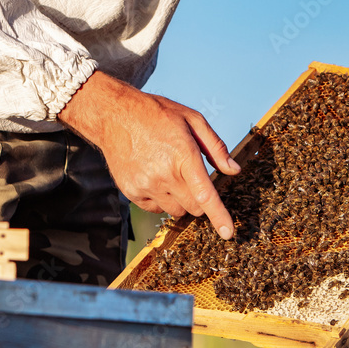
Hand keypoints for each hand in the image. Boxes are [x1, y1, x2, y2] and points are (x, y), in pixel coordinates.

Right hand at [58, 71, 240, 238]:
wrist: (114, 115)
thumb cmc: (157, 114)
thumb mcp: (193, 120)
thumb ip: (216, 147)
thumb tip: (234, 170)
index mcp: (183, 156)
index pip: (205, 195)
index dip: (219, 216)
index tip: (228, 233)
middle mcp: (164, 175)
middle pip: (194, 208)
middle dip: (200, 199)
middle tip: (192, 177)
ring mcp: (145, 185)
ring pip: (176, 210)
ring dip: (180, 199)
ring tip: (170, 172)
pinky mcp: (132, 192)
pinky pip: (157, 208)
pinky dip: (162, 199)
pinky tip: (156, 177)